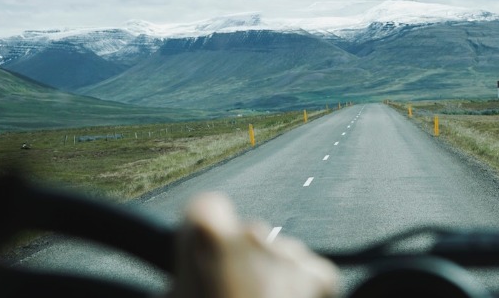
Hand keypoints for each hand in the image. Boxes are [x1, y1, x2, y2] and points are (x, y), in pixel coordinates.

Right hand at [167, 193, 337, 297]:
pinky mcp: (321, 276)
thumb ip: (188, 279)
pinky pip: (311, 274)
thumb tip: (199, 274)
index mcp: (207, 238)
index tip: (204, 251)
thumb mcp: (178, 296)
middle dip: (244, 260)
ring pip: (281, 255)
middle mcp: (252, 235)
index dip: (204, 230)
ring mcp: (289, 254)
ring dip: (275, 277)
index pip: (207, 209)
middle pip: (249, 234)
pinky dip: (304, 291)